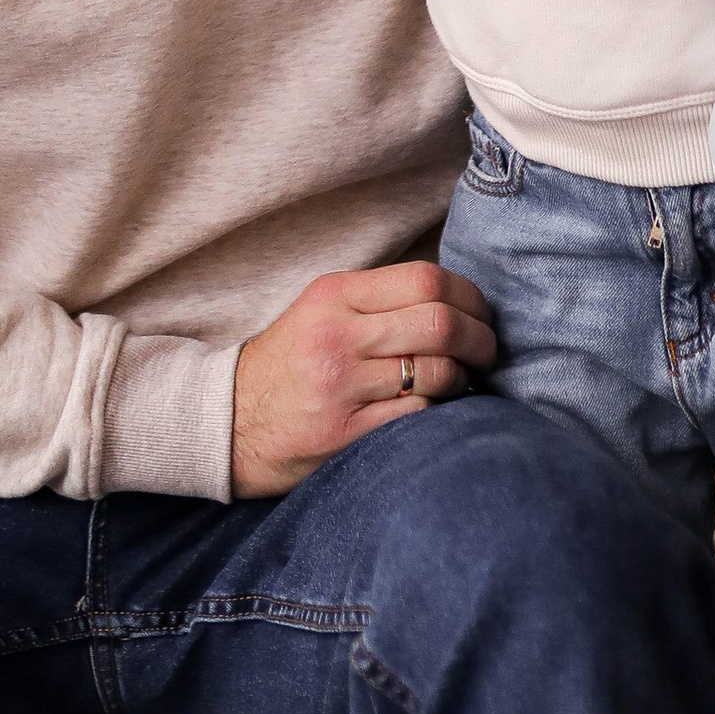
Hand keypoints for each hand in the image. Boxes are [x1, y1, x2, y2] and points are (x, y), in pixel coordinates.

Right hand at [230, 261, 497, 497]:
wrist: (228, 421)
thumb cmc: (289, 363)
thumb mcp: (321, 311)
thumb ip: (378, 299)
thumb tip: (456, 298)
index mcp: (335, 295)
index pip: (426, 279)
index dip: (469, 297)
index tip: (479, 314)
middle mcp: (338, 336)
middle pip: (440, 323)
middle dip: (480, 339)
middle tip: (486, 351)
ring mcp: (341, 387)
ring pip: (437, 372)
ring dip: (464, 378)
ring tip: (462, 382)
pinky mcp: (345, 434)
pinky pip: (418, 417)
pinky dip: (441, 412)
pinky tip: (438, 410)